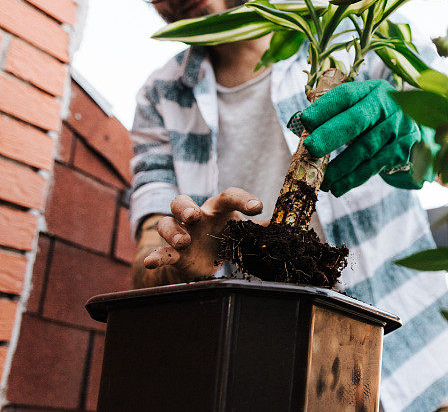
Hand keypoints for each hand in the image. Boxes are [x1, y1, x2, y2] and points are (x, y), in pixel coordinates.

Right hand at [143, 187, 262, 278]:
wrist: (206, 256)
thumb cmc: (226, 235)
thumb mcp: (244, 231)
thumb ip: (260, 228)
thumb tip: (285, 225)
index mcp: (218, 208)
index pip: (228, 197)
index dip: (243, 199)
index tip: (258, 207)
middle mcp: (196, 216)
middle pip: (182, 202)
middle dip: (186, 207)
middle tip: (195, 216)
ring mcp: (182, 233)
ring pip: (167, 224)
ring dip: (173, 231)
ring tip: (184, 241)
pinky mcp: (174, 253)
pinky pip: (161, 251)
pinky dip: (156, 256)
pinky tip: (151, 262)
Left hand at [300, 79, 435, 196]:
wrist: (423, 138)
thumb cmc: (382, 125)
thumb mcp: (365, 112)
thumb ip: (338, 115)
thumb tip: (302, 124)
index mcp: (374, 90)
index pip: (346, 95)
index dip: (324, 108)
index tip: (305, 121)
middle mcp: (390, 104)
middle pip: (356, 120)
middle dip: (330, 135)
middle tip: (310, 149)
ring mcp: (402, 127)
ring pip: (366, 148)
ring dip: (340, 166)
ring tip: (321, 180)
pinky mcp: (408, 149)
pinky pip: (376, 165)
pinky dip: (354, 178)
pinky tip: (338, 187)